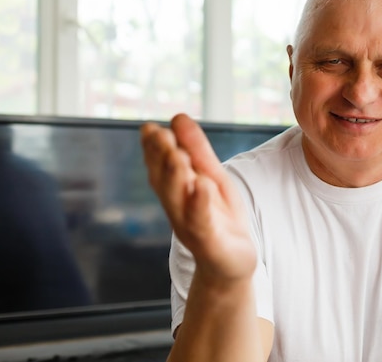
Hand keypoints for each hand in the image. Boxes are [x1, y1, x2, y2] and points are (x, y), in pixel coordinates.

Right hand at [141, 113, 256, 285]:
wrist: (232, 265)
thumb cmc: (219, 218)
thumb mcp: (212, 177)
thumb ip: (196, 149)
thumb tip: (177, 116)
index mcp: (176, 191)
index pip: (159, 166)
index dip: (153, 148)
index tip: (149, 128)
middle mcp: (177, 208)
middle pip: (164, 181)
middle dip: (160, 157)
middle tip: (157, 134)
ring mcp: (191, 226)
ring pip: (179, 200)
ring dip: (175, 177)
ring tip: (176, 154)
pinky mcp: (210, 241)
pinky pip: (202, 221)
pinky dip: (200, 203)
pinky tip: (201, 185)